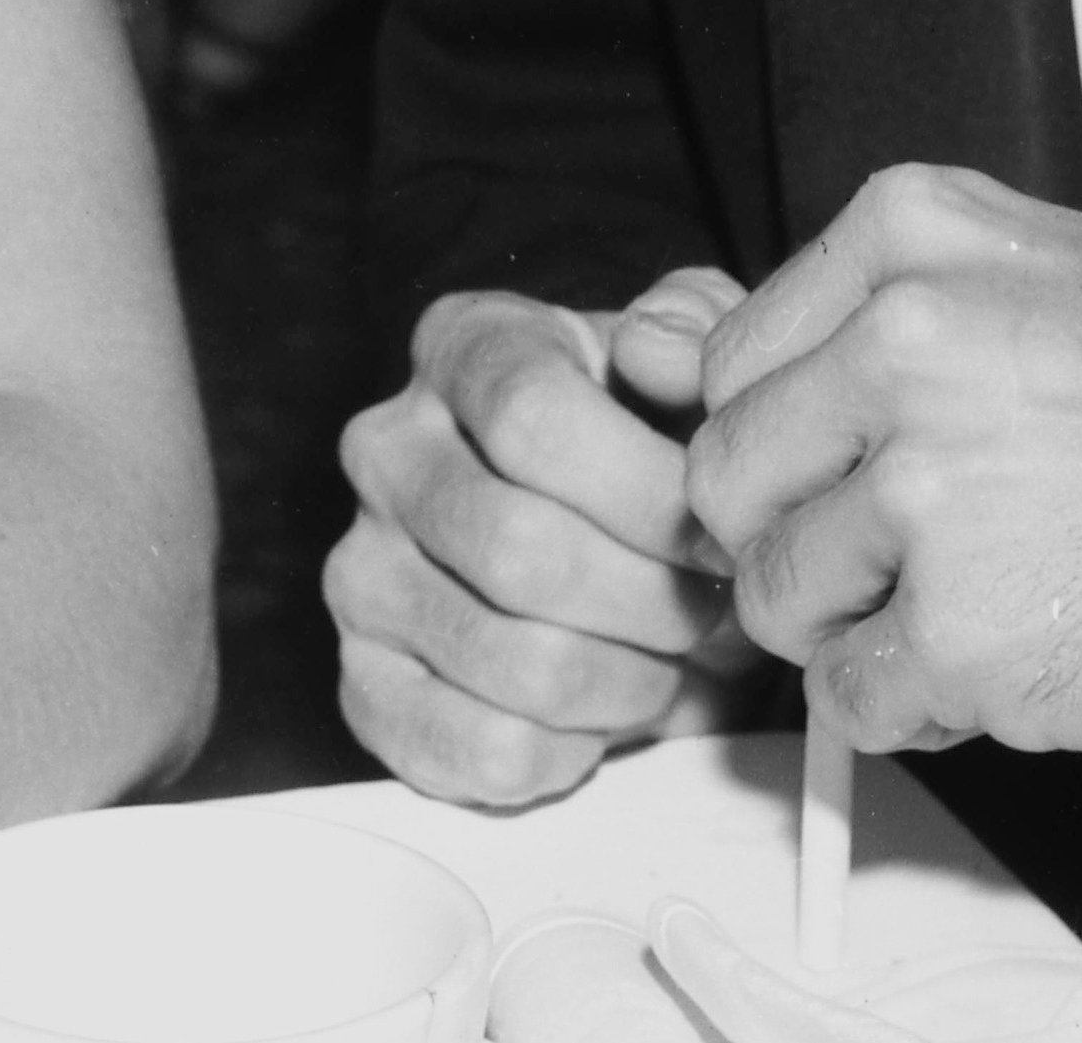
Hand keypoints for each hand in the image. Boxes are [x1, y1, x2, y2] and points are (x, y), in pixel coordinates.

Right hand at [327, 271, 750, 806]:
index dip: (645, 494)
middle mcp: (387, 448)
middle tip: (706, 610)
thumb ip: (695, 331)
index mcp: (463, 347)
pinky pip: (481, 750)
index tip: (720, 536)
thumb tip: (653, 350)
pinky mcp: (364, 685)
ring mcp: (361, 570)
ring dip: (628, 683)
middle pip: (520, 551)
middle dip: (651, 603)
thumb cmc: (652, 445)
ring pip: (514, 663)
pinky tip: (597, 709)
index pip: (533, 419)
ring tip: (662, 656)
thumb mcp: (688, 363)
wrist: (606, 545)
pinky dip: (572, 752)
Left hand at [687, 165, 1081, 762]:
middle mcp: (902, 341)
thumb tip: (685, 360)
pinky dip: (911, 711)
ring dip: (851, 632)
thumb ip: (877, 309)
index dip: (782, 443)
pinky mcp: (968, 633)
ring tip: (967, 613)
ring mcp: (929, 489)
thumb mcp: (1041, 273)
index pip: (733, 361)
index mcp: (910, 235)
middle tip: (886, 570)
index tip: (838, 479)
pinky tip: (1003, 669)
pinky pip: (852, 700)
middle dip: (791, 541)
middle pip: (726, 479)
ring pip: (775, 596)